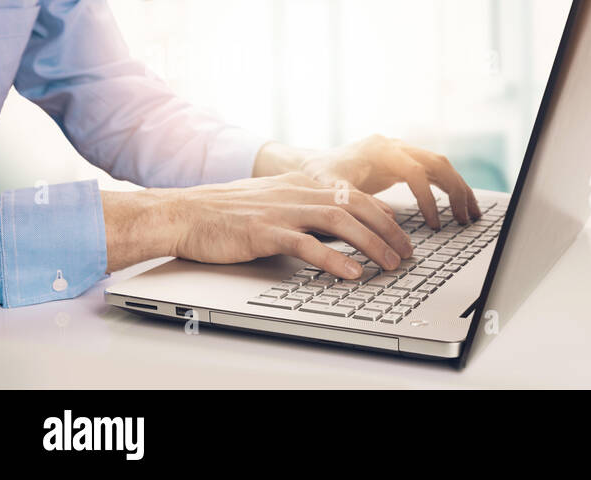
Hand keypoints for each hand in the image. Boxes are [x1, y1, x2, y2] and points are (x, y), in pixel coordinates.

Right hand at [101, 173, 413, 278]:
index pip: (355, 195)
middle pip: (357, 207)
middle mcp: (298, 192)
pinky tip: (352, 272)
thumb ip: (305, 208)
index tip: (402, 233)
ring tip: (391, 264)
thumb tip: (338, 222)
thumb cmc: (226, 213)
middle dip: (389, 231)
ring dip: (372, 244)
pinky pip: (307, 245)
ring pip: (341, 222)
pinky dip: (333, 259)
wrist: (184, 213)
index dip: (384, 215)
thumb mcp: (274, 201)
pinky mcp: (265, 232)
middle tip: (407, 253)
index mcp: (302, 184)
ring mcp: (283, 210)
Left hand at [252, 135, 481, 229]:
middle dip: (456, 192)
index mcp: (381, 150)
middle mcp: (396, 146)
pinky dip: (449, 188)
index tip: (433, 224)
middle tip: (465, 219)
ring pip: (442, 166)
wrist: (312, 163)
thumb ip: (354, 200)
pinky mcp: (404, 160)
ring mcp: (402, 151)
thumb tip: (387, 219)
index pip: (416, 173)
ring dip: (459, 189)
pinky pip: (434, 172)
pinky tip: (457, 206)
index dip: (428, 199)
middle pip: (438, 164)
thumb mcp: (331, 189)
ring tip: (470, 215)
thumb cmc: (320, 177)